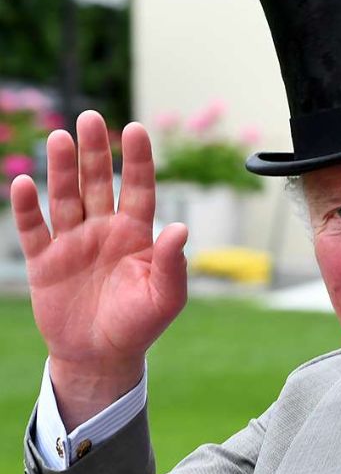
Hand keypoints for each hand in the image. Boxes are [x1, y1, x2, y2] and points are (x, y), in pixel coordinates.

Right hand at [10, 110, 187, 429]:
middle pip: (99, 182)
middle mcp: (104, 230)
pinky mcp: (46, 261)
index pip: (139, 188)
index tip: (135, 129)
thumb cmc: (140, 325)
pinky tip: (26, 183)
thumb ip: (172, 263)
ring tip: (60, 138)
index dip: (137, 160)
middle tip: (90, 117)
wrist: (101, 356)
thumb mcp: (166, 297)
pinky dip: (28, 207)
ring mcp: (73, 242)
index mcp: (137, 234)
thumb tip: (181, 228)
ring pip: (66, 197)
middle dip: (95, 151)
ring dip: (62, 169)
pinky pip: (34, 228)